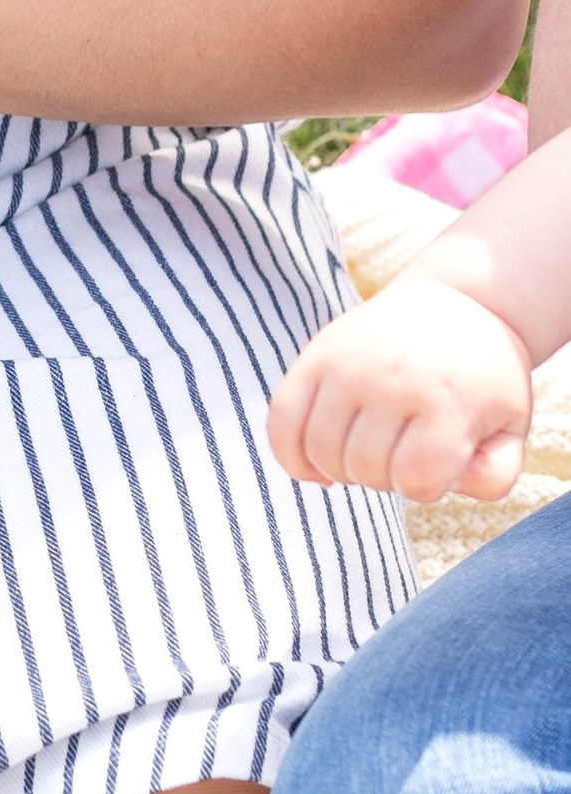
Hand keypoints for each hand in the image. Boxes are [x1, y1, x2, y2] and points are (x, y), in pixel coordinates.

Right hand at [267, 279, 534, 503]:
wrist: (459, 304)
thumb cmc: (483, 379)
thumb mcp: (511, 427)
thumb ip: (494, 475)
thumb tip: (449, 484)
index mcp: (448, 399)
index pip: (415, 481)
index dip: (426, 488)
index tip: (438, 467)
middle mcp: (394, 379)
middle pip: (365, 469)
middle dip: (386, 478)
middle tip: (405, 454)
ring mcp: (348, 364)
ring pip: (321, 452)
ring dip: (343, 469)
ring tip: (370, 453)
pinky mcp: (315, 355)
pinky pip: (281, 421)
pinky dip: (291, 456)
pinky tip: (316, 468)